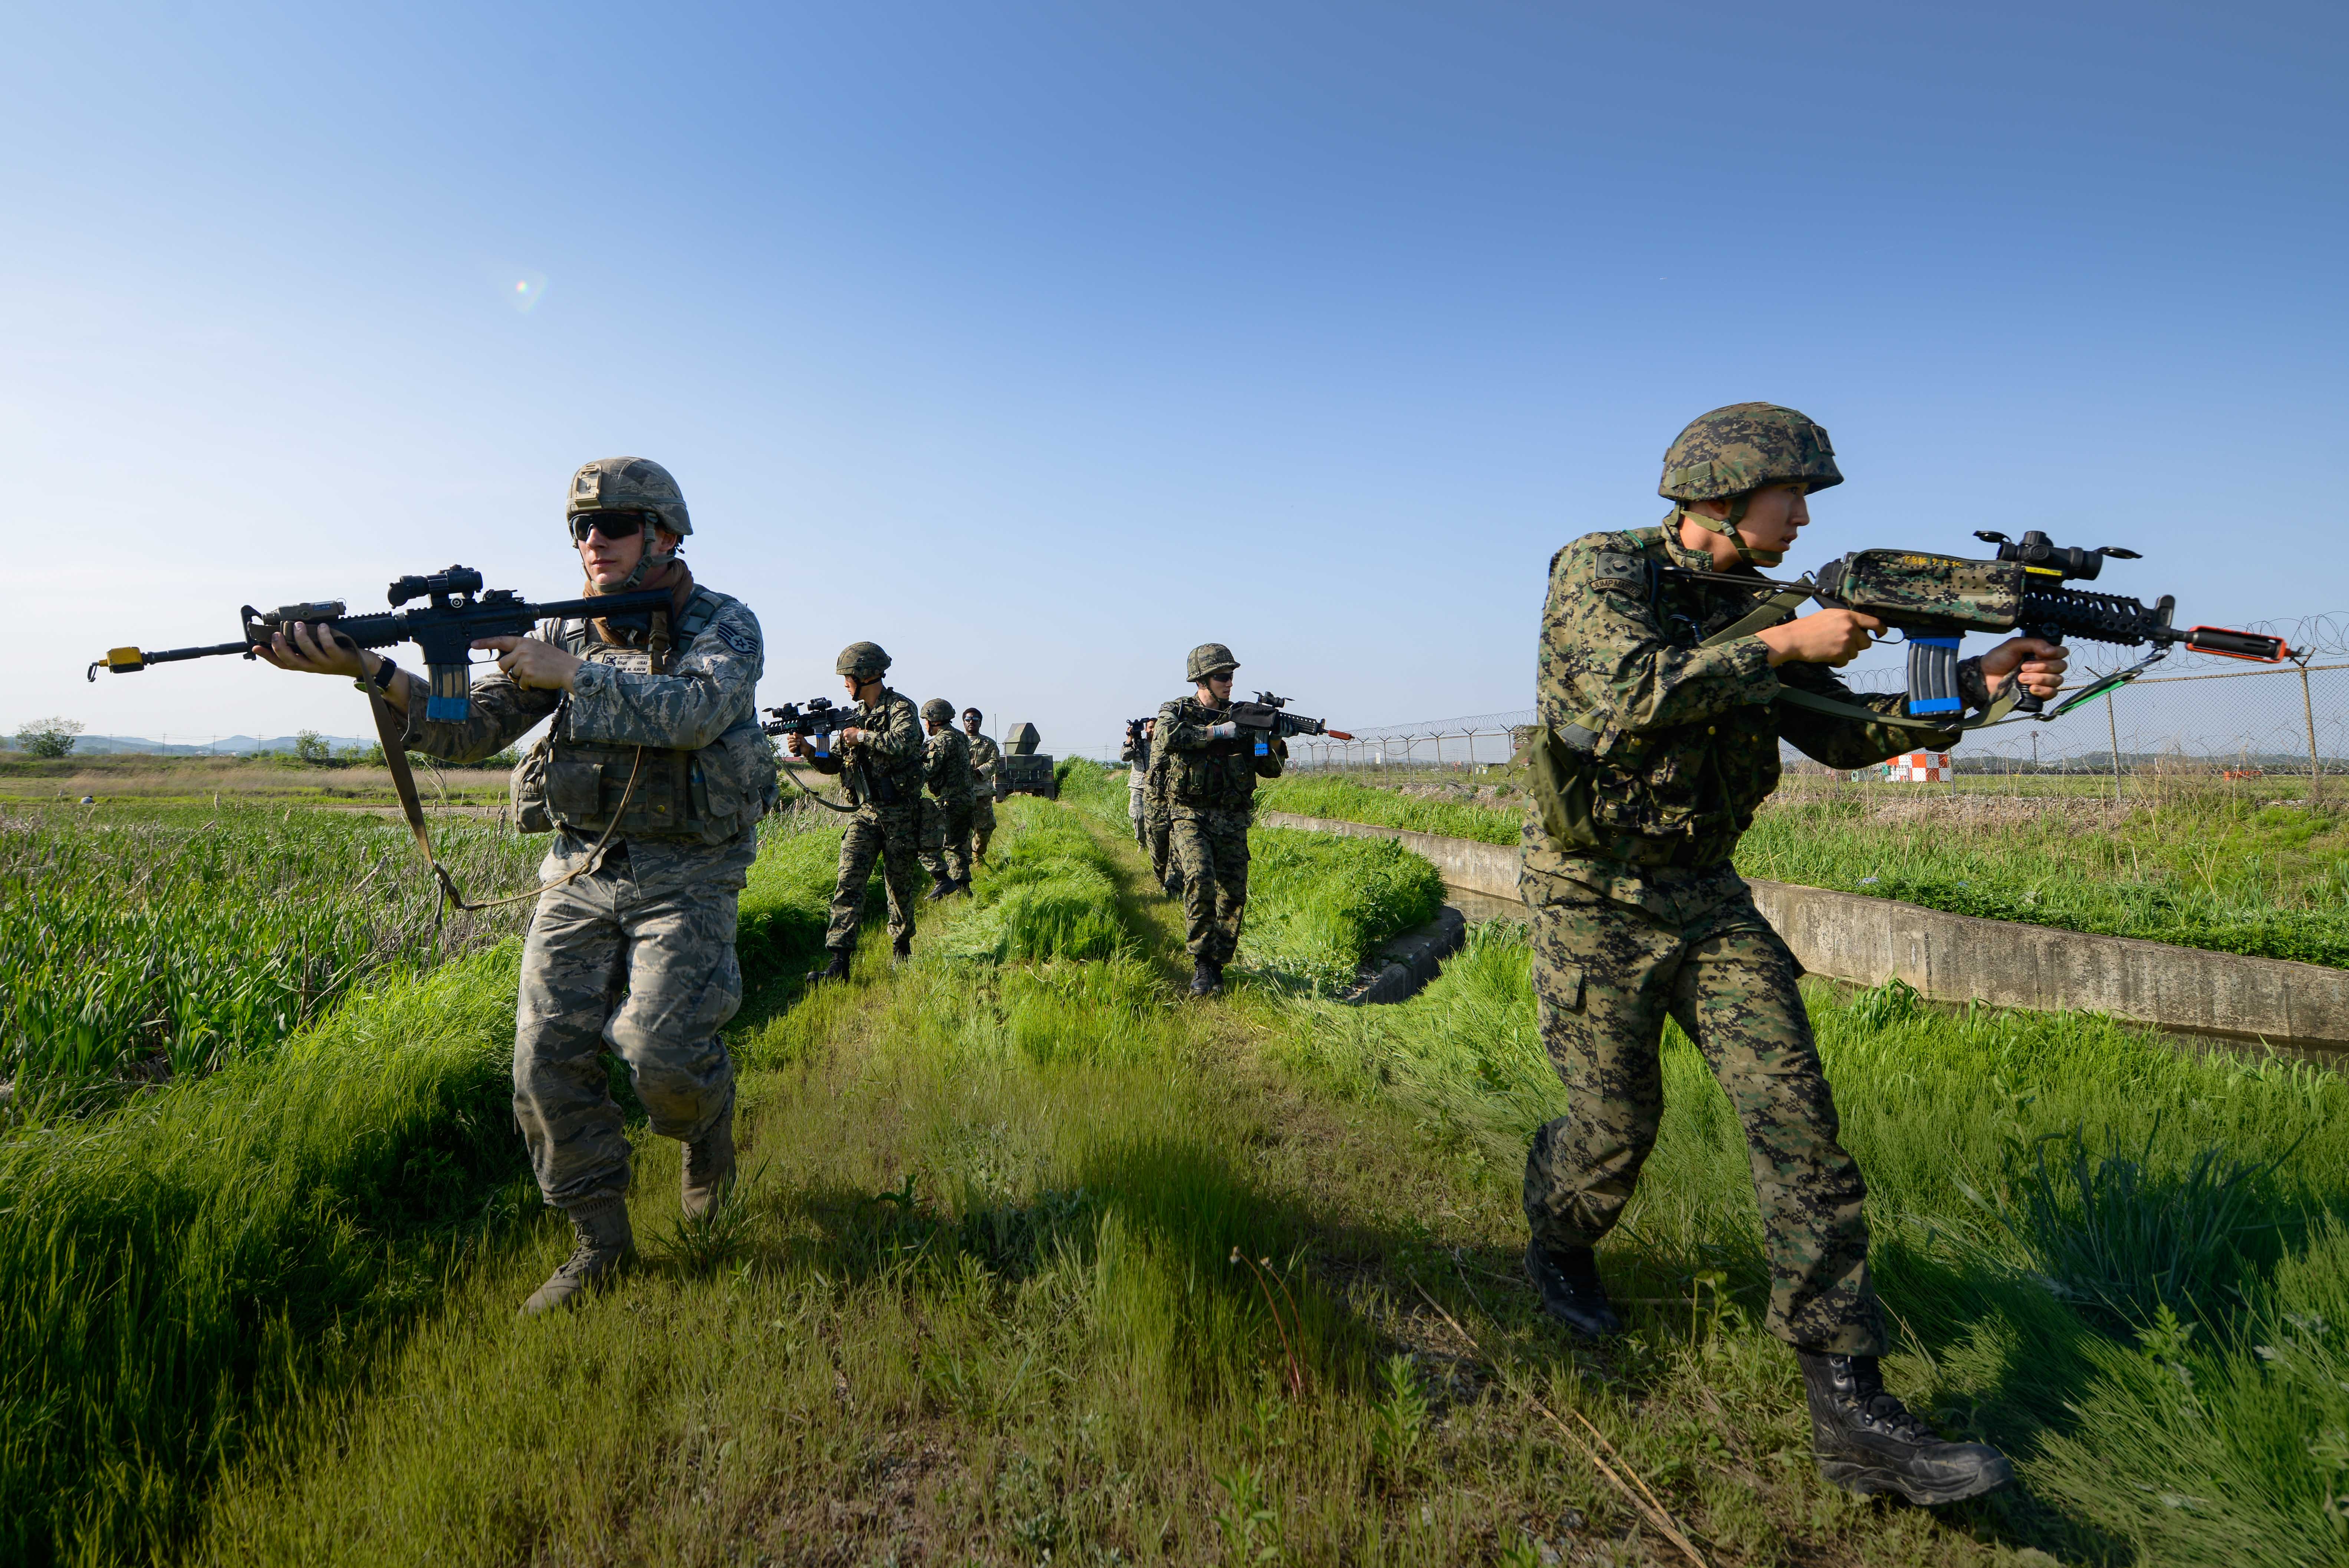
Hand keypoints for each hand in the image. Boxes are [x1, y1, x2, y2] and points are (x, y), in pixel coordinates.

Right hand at [255, 621, 364, 677]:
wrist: (365, 666)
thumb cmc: (340, 654)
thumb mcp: (320, 650)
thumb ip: (306, 643)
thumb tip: (291, 628)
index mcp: (307, 664)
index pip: (284, 663)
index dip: (269, 656)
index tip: (256, 647)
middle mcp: (315, 666)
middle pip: (292, 661)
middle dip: (281, 648)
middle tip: (275, 635)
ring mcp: (328, 663)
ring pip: (310, 653)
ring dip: (302, 638)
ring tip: (298, 625)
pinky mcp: (341, 658)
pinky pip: (330, 647)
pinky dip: (324, 636)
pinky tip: (322, 626)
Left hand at [472, 636, 582, 692]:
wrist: (570, 670)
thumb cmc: (556, 661)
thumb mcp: (538, 649)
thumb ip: (523, 650)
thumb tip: (508, 661)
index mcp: (525, 642)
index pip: (501, 640)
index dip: (485, 643)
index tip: (473, 644)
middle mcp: (523, 650)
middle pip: (502, 663)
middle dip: (509, 670)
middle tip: (524, 671)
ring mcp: (524, 662)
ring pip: (511, 675)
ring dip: (521, 679)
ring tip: (536, 674)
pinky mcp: (528, 674)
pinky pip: (520, 684)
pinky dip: (528, 686)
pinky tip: (538, 681)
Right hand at [785, 734, 808, 758]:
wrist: (806, 748)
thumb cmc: (803, 742)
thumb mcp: (801, 737)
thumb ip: (797, 735)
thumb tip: (794, 733)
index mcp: (792, 739)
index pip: (788, 737)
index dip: (791, 737)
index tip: (795, 737)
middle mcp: (790, 742)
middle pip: (789, 741)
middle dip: (794, 740)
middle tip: (799, 740)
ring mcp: (791, 747)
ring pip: (790, 744)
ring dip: (795, 743)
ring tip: (799, 743)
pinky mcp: (792, 750)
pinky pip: (791, 749)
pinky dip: (794, 747)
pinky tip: (797, 746)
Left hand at [838, 727, 866, 746]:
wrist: (861, 735)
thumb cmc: (858, 732)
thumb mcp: (852, 729)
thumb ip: (849, 731)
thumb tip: (848, 732)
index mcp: (845, 731)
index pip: (841, 734)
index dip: (843, 736)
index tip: (845, 738)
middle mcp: (845, 734)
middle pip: (843, 738)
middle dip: (846, 739)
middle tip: (850, 740)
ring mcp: (846, 738)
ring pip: (845, 742)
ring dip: (848, 742)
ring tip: (852, 741)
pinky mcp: (848, 742)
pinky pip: (848, 744)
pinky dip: (850, 745)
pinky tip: (853, 743)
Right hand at [1755, 608, 1884, 667]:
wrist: (1794, 638)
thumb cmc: (1808, 627)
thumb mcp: (1829, 616)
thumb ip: (1845, 620)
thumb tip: (1858, 628)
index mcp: (1848, 615)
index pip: (1873, 622)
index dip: (1881, 629)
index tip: (1881, 633)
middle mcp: (1850, 627)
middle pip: (1866, 642)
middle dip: (1857, 646)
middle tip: (1842, 645)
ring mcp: (1846, 640)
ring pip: (1855, 653)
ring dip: (1845, 654)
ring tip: (1830, 649)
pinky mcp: (1840, 653)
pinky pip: (1845, 662)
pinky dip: (1837, 661)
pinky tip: (1827, 655)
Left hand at [1979, 636, 2068, 700]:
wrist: (1985, 678)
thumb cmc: (1998, 659)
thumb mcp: (2014, 645)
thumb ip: (2034, 643)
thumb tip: (2052, 651)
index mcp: (2042, 653)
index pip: (2062, 652)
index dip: (2056, 653)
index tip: (2041, 654)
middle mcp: (2046, 667)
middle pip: (2061, 666)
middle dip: (2043, 666)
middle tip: (2023, 667)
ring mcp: (2043, 681)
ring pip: (2057, 680)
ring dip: (2040, 678)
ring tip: (2021, 678)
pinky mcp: (2039, 694)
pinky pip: (2052, 693)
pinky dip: (2043, 690)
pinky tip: (2031, 688)